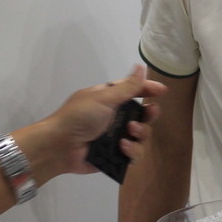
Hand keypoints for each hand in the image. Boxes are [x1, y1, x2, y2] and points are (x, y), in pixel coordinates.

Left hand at [30, 65, 167, 180]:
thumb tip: (141, 66)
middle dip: (149, 114)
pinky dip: (132, 151)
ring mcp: (115, 137)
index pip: (133, 91)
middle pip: (142, 115)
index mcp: (109, 100)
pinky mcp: (116, 155)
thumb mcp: (104, 97)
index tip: (162, 91)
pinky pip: (134, 154)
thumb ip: (127, 86)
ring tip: (129, 132)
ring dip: (140, 133)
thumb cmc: (80, 116)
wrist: (60, 146)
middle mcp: (114, 117)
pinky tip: (122, 147)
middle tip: (149, 112)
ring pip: (141, 135)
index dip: (147, 90)